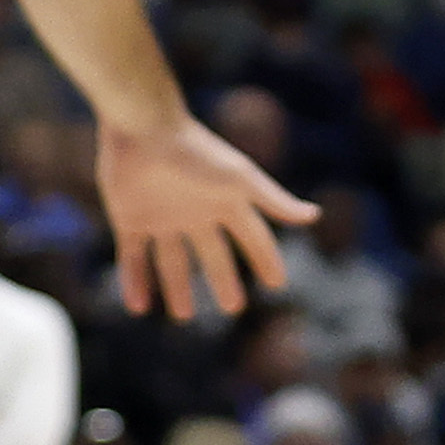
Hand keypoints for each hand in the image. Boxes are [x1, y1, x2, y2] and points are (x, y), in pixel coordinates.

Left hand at [96, 111, 312, 323]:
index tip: (278, 284)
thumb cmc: (197, 151)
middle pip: (213, 256)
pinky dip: (135, 281)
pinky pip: (133, 257)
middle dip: (223, 281)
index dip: (266, 260)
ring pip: (171, 261)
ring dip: (176, 289)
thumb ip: (274, 200)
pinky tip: (139, 306)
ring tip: (184, 317)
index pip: (253, 238)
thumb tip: (315, 216)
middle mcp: (195, 214)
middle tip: (233, 308)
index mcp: (225, 203)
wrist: (143, 128)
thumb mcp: (240, 178)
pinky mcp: (129, 220)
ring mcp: (161, 218)